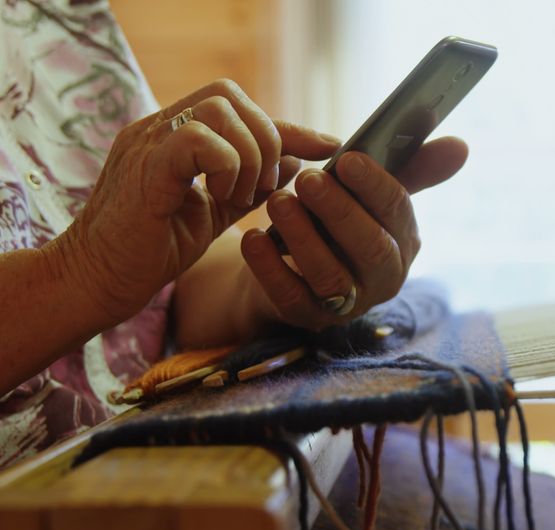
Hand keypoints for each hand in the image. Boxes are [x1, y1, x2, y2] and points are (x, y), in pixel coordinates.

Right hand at [58, 79, 338, 324]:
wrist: (97, 281)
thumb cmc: (151, 249)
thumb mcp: (215, 212)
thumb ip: (251, 185)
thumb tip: (296, 161)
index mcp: (174, 135)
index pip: (237, 108)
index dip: (288, 126)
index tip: (329, 146)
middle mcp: (158, 128)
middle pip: (228, 94)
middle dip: (265, 137)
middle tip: (264, 186)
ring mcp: (148, 142)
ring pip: (218, 109)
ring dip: (247, 155)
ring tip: (242, 196)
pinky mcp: (145, 167)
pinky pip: (198, 139)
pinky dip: (226, 166)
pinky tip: (223, 199)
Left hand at [239, 137, 467, 329]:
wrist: (288, 263)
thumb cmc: (335, 218)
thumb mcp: (368, 191)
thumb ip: (411, 166)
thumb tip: (461, 145)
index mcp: (404, 241)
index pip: (398, 212)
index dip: (374, 185)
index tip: (346, 159)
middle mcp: (384, 277)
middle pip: (371, 249)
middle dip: (340, 212)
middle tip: (308, 180)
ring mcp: (347, 303)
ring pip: (331, 276)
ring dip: (304, 237)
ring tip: (277, 202)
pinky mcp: (308, 318)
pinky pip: (291, 298)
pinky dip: (269, 268)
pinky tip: (251, 238)